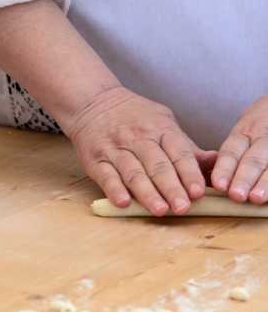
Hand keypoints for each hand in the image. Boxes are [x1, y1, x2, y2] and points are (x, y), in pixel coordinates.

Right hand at [65, 87, 215, 215]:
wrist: (93, 101)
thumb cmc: (135, 117)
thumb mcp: (164, 122)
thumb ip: (187, 147)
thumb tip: (217, 163)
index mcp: (161, 128)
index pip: (178, 152)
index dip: (189, 173)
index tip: (199, 192)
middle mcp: (138, 138)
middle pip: (157, 165)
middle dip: (171, 187)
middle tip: (183, 208)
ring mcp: (115, 148)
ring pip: (133, 172)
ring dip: (147, 192)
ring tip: (160, 210)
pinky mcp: (95, 160)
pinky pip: (106, 176)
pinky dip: (114, 189)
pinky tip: (124, 202)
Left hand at [211, 95, 267, 203]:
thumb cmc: (259, 128)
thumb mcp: (244, 132)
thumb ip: (232, 155)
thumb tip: (215, 184)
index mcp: (245, 132)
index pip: (232, 151)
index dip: (225, 168)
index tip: (218, 185)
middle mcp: (263, 137)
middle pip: (253, 159)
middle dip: (244, 178)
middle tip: (236, 195)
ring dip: (265, 182)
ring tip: (257, 198)